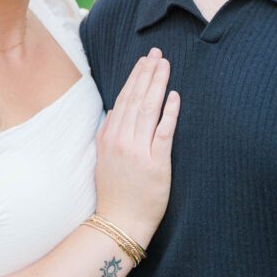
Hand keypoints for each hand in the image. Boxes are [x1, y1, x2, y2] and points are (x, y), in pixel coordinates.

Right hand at [94, 48, 178, 248]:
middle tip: (157, 53)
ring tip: (165, 65)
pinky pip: (163, 132)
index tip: (143, 61)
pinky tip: (174, 95)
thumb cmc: (114, 193)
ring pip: (148, 109)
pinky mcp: (156, 163)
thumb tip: (113, 113)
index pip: (123, 99)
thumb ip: (107, 135)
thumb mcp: (102, 160)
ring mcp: (138, 150)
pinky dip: (169, 112)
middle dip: (147, 73)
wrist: (119, 222)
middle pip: (136, 99)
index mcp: (108, 137)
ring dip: (157, 84)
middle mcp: (121, 140)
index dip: (134, 78)